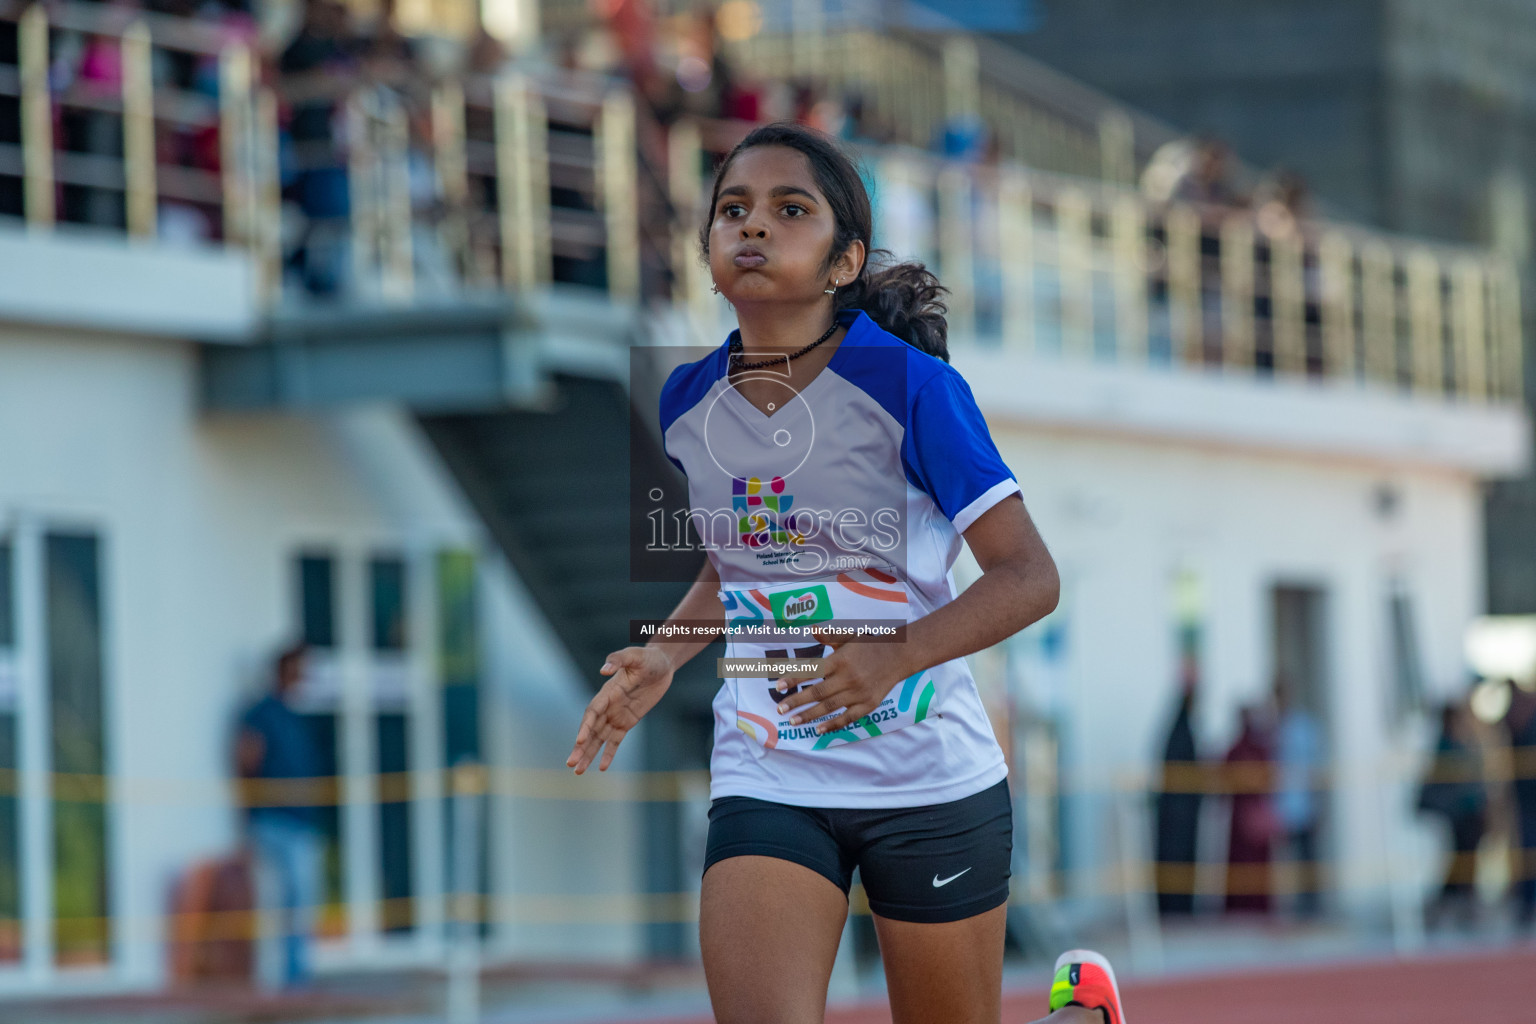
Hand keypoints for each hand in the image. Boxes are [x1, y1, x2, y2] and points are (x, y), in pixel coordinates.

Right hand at [566, 646, 674, 773]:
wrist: (661, 665)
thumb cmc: (647, 659)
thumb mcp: (635, 656)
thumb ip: (619, 660)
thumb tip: (603, 671)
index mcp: (608, 692)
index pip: (593, 712)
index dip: (585, 726)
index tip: (580, 741)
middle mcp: (608, 706)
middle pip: (591, 730)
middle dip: (581, 747)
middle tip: (571, 764)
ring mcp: (617, 715)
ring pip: (600, 738)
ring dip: (589, 754)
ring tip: (578, 771)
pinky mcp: (627, 722)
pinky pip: (616, 741)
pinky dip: (609, 753)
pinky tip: (602, 767)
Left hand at [773, 629, 910, 735]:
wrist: (899, 655)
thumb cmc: (870, 644)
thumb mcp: (849, 636)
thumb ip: (829, 635)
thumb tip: (811, 630)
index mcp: (841, 660)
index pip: (812, 671)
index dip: (793, 678)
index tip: (778, 685)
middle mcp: (848, 678)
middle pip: (817, 692)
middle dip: (796, 701)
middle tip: (780, 708)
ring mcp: (858, 693)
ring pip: (830, 707)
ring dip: (809, 715)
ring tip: (793, 721)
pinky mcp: (868, 704)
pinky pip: (848, 718)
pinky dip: (833, 725)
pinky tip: (818, 729)